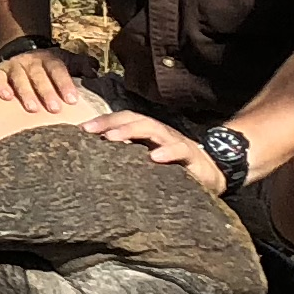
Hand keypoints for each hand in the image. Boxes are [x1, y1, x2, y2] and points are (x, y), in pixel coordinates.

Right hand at [0, 39, 83, 112]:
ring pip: (19, 78)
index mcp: (50, 59)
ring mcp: (14, 66)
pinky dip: (0, 86)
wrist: (23, 50)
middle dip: (46, 92)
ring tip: (32, 109)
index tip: (72, 100)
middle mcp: (31, 61)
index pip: (58, 70)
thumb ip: (81, 66)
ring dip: (26, 93)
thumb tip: (94, 73)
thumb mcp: (67, 60)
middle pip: (39, 76)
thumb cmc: (50, 65)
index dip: (65, 84)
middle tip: (54, 109)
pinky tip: (6, 97)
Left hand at [83, 105, 208, 171]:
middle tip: (91, 130)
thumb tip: (94, 164)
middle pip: (135, 119)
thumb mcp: (147, 164)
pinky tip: (154, 157)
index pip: (124, 120)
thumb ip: (127, 159)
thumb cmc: (174, 169)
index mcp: (147, 134)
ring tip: (112, 138)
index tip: (81, 129)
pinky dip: (167, 152)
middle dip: (111, 122)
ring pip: (153, 129)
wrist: (213, 174)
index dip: (103, 121)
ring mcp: (175, 142)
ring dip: (131, 131)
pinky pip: (179, 150)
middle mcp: (160, 133)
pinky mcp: (192, 156)